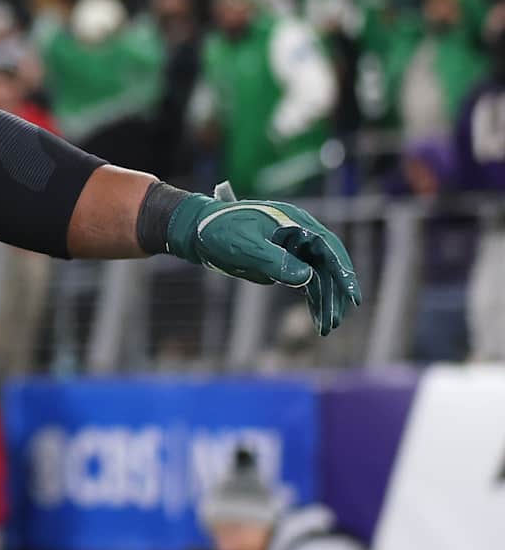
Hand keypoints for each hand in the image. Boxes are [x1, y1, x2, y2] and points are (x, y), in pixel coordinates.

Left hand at [165, 183, 361, 336]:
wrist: (196, 231)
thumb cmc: (218, 231)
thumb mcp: (245, 246)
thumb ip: (274, 261)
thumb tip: (306, 279)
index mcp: (294, 222)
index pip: (328, 247)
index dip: (344, 271)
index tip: (353, 296)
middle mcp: (298, 234)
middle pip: (327, 266)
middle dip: (334, 294)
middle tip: (336, 321)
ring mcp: (292, 248)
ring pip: (318, 277)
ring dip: (324, 301)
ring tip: (327, 327)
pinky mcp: (283, 261)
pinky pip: (305, 281)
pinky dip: (312, 299)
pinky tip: (318, 318)